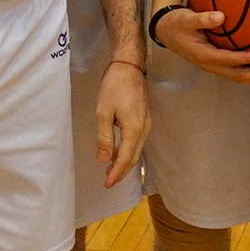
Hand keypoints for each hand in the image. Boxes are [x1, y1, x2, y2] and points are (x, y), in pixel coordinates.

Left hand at [92, 61, 151, 187]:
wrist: (129, 66)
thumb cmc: (114, 86)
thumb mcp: (103, 112)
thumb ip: (104, 137)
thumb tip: (103, 160)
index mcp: (134, 129)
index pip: (126, 158)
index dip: (117, 173)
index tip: (107, 185)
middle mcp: (144, 129)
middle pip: (134, 157)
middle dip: (121, 171)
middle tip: (108, 182)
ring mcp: (146, 123)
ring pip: (136, 149)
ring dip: (124, 161)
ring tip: (110, 170)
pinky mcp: (144, 118)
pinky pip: (137, 141)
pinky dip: (128, 150)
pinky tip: (118, 152)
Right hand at [154, 6, 249, 85]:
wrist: (166, 32)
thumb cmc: (177, 23)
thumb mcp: (185, 18)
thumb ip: (202, 18)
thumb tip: (221, 16)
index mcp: (204, 55)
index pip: (229, 60)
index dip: (247, 59)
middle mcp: (211, 64)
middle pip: (238, 75)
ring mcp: (215, 66)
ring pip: (239, 76)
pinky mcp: (218, 64)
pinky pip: (238, 70)